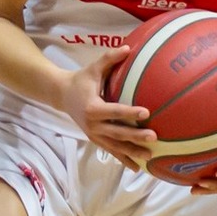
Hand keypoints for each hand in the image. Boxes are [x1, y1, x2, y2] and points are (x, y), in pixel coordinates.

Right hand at [62, 48, 157, 168]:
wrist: (62, 95)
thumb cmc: (82, 79)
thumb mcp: (93, 68)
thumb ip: (110, 59)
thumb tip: (128, 47)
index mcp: (92, 107)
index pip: (114, 111)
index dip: (130, 113)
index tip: (146, 112)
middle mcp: (92, 124)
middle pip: (116, 132)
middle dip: (135, 137)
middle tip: (154, 137)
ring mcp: (93, 135)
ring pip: (115, 146)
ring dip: (132, 152)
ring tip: (150, 156)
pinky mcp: (95, 140)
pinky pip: (111, 151)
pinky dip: (123, 160)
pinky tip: (137, 168)